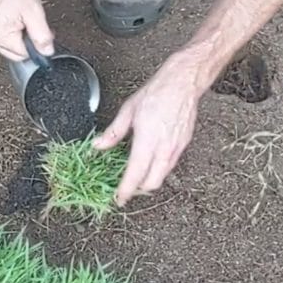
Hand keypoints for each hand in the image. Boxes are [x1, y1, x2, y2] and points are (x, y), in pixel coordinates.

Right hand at [0, 0, 54, 60]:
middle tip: (31, 22)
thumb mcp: (34, 12)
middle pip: (15, 53)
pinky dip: (8, 30)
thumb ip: (42, 36)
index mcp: (0, 37)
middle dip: (26, 41)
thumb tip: (47, 51)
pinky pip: (0, 36)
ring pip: (8, 45)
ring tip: (19, 16)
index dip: (36, 44)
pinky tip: (12, 16)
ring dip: (17, 35)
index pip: (24, 55)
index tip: (40, 31)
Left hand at [93, 51, 207, 205]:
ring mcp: (176, 148)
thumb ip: (113, 133)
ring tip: (136, 176)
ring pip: (163, 176)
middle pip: (152, 183)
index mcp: (147, 140)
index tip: (118, 198)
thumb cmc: (157, 92)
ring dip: (149, 181)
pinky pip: (170, 165)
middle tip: (125, 188)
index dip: (125, 190)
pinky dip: (159, 170)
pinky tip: (150, 162)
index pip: (135, 174)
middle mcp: (164, 148)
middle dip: (138, 190)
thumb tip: (98, 146)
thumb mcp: (128, 110)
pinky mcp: (183, 145)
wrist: (183, 83)